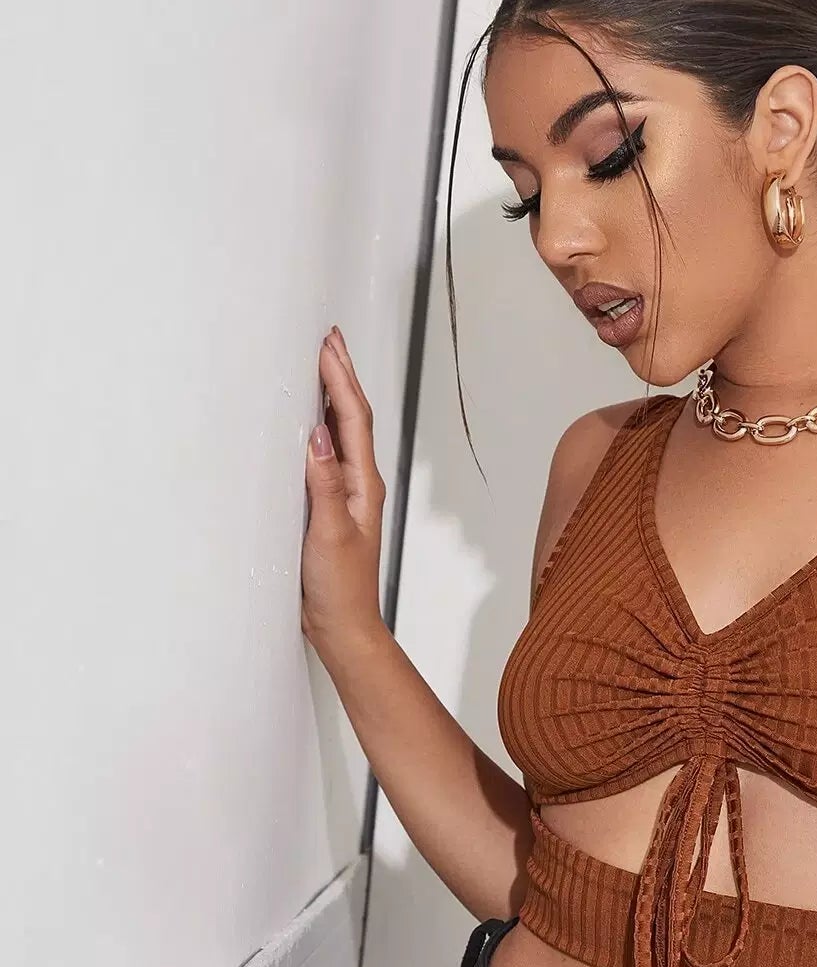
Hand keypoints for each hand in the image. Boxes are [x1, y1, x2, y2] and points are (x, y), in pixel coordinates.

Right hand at [301, 327, 386, 649]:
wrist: (342, 627)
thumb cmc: (340, 588)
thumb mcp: (328, 533)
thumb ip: (324, 484)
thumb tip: (318, 434)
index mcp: (362, 485)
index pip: (352, 419)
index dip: (341, 378)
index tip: (328, 344)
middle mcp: (357, 484)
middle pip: (350, 418)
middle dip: (339, 376)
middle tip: (327, 339)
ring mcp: (343, 495)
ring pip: (338, 434)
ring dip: (329, 398)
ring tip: (318, 366)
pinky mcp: (327, 508)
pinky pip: (324, 457)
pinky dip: (315, 430)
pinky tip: (304, 424)